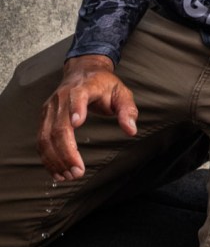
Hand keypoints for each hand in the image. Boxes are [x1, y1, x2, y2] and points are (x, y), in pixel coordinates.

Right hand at [37, 54, 138, 181]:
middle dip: (66, 151)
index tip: (78, 124)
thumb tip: (131, 130)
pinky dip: (47, 158)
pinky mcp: (44, 117)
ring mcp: (50, 108)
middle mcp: (62, 97)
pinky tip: (57, 172)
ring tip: (68, 176)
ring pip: (46, 136)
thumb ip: (127, 110)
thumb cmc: (104, 85)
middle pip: (59, 126)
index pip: (77, 95)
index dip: (76, 108)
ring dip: (55, 159)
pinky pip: (41, 140)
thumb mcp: (121, 93)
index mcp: (83, 87)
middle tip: (77, 171)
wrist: (82, 71)